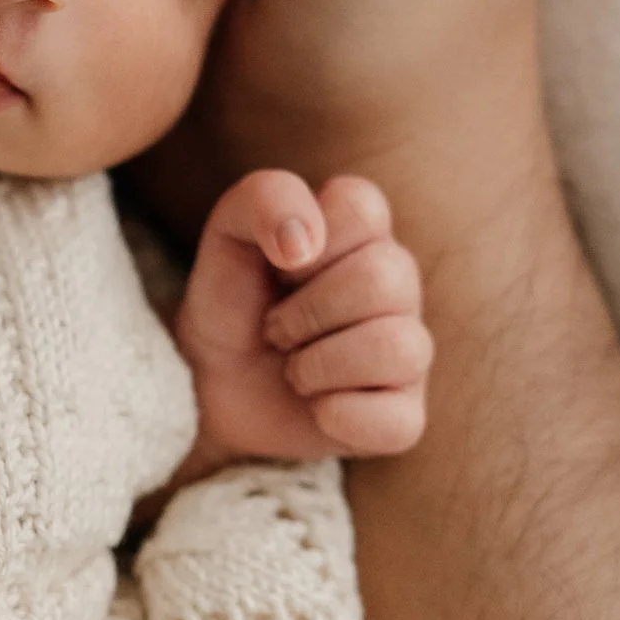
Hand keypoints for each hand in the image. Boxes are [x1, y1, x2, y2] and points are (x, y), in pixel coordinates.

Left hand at [173, 172, 429, 471]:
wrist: (210, 389)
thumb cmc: (232, 305)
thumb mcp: (227, 238)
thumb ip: (264, 199)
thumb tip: (303, 242)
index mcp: (365, 233)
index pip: (362, 207)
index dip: (304, 241)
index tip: (278, 268)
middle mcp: (399, 286)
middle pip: (382, 279)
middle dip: (304, 311)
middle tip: (277, 328)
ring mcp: (409, 351)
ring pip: (396, 347)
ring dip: (317, 365)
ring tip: (294, 368)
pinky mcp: (403, 416)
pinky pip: (391, 420)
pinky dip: (334, 415)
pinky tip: (316, 407)